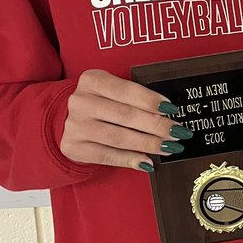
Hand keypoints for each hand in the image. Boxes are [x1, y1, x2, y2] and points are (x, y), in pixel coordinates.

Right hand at [60, 69, 189, 171]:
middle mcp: (81, 101)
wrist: (64, 120)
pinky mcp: (73, 147)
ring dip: (148, 144)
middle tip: (178, 132)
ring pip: (119, 137)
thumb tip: (167, 113)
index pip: (126, 90)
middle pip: (125, 115)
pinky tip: (148, 162)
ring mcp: (75, 125)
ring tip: (169, 147)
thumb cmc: (99, 104)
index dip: (151, 100)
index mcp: (92, 80)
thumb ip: (133, 98)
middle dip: (156, 126)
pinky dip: (130, 159)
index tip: (172, 109)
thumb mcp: (110, 92)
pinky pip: (107, 155)